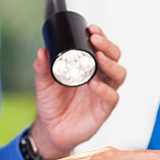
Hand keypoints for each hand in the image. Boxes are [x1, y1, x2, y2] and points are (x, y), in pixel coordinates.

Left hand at [30, 25, 125, 157]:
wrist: (50, 130)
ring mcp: (103, 93)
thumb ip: (42, 68)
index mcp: (88, 67)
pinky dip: (105, 90)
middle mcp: (100, 78)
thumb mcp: (43, 84)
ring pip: (119, 75)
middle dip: (108, 46)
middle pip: (114, 58)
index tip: (91, 28)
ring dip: (111, 64)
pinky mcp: (104, 109)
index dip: (100, 37)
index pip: (101, 48)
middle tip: (95, 40)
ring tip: (99, 58)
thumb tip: (41, 51)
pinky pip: (112, 97)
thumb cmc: (51, 104)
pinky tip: (94, 84)